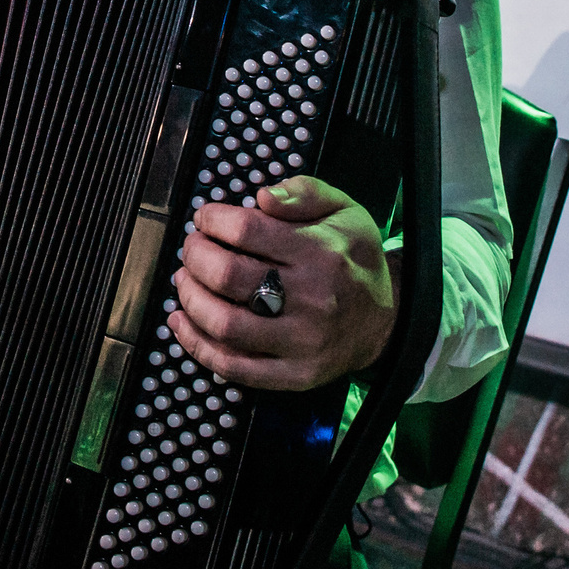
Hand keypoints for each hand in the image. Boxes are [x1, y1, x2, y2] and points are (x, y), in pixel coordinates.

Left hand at [167, 176, 396, 391]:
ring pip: (225, 325)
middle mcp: (312, 299)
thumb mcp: (344, 211)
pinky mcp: (295, 375)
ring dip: (190, 300)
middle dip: (195, 256)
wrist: (387, 322)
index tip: (204, 218)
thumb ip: (305, 193)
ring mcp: (303, 342)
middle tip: (192, 248)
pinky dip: (197, 345)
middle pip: (228, 276)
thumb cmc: (353, 260)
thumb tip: (261, 198)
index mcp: (321, 252)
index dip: (213, 220)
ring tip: (184, 281)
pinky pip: (235, 366)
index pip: (247, 231)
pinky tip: (182, 322)